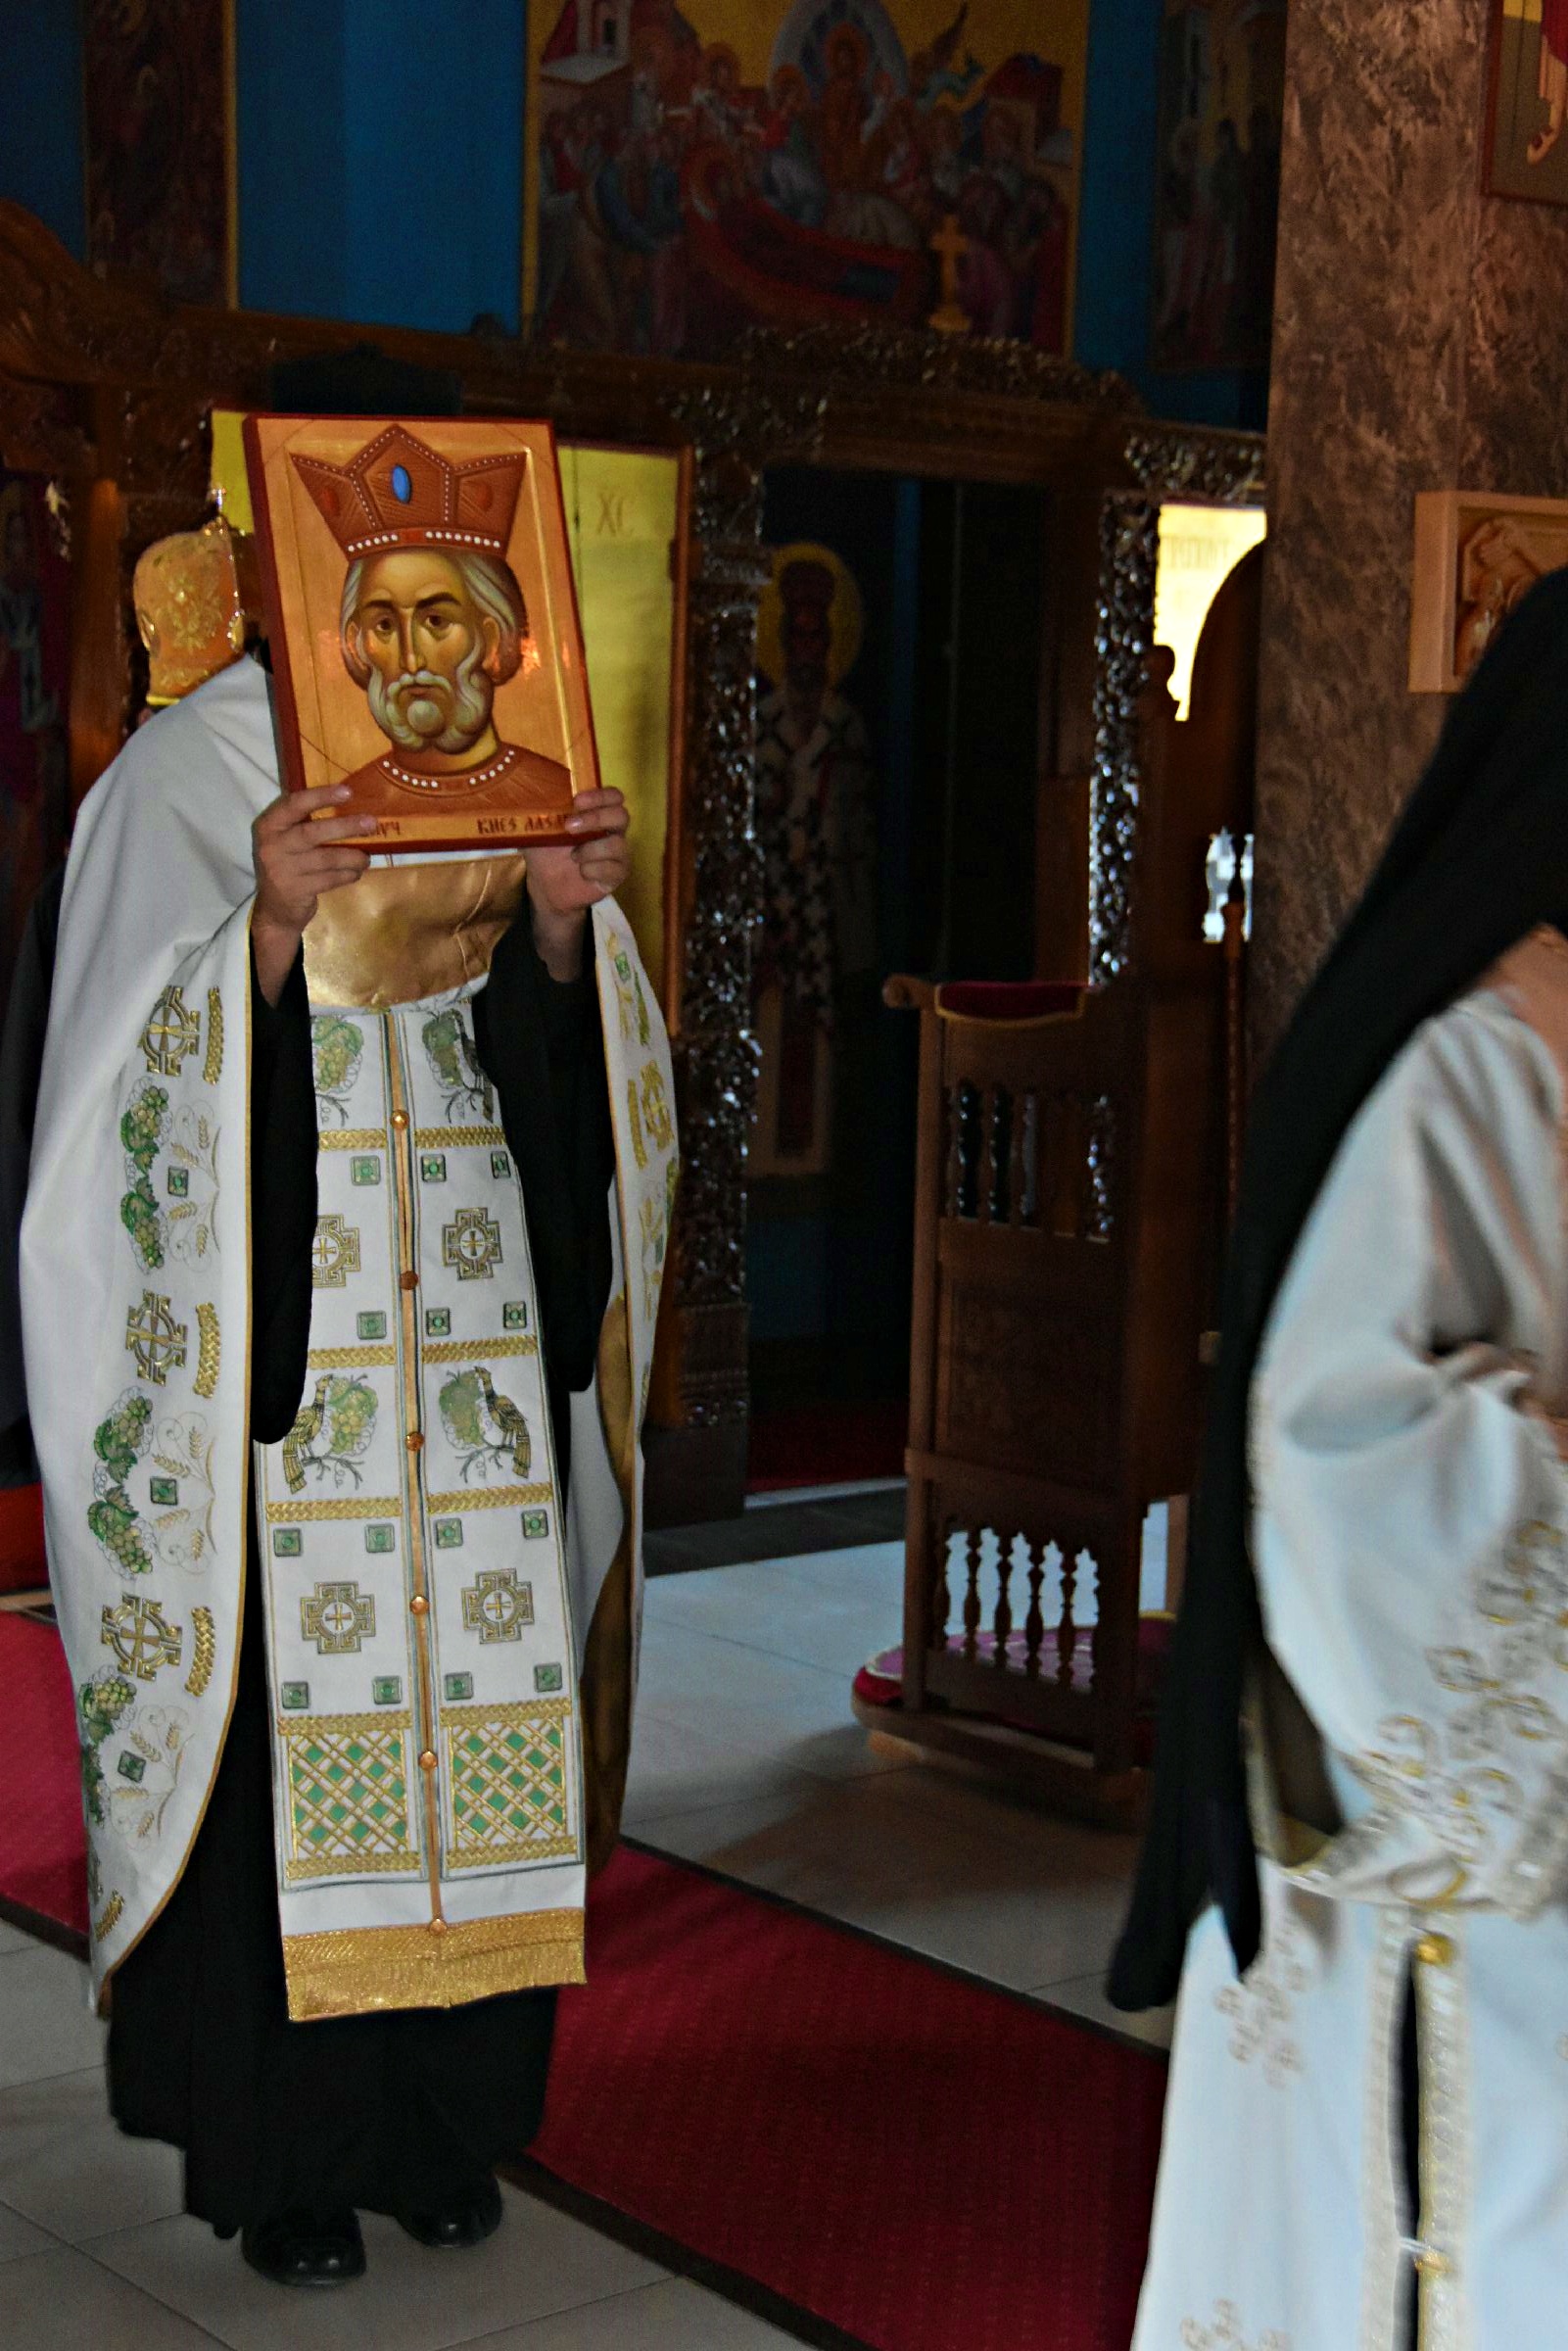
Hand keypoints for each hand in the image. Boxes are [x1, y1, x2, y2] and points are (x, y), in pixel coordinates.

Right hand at [252, 784, 375, 1004]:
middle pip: (313, 832)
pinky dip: (347, 875)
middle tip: (372, 823)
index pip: (294, 804)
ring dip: (352, 857)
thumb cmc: (287, 864)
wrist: (274, 909)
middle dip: (346, 827)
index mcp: (268, 825)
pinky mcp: (295, 891)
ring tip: (366, 858)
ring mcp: (282, 870)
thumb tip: (351, 804)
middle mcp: (271, 845)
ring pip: (326, 859)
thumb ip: (305, 823)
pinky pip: (329, 879)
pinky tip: (356, 873)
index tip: (348, 791)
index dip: (321, 796)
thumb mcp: (286, 840)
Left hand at [525, 789, 630, 980]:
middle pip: (621, 815)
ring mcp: (618, 851)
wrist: (547, 884)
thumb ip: (538, 809)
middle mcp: (612, 829)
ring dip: (591, 850)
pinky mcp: (618, 873)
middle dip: (595, 819)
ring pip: (617, 844)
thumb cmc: (546, 851)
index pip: (613, 796)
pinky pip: (614, 868)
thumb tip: (525, 789)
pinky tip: (582, 872)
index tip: (576, 801)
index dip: (600, 796)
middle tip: (569, 827)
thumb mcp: (538, 827)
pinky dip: (593, 870)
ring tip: (573, 857)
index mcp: (597, 811)